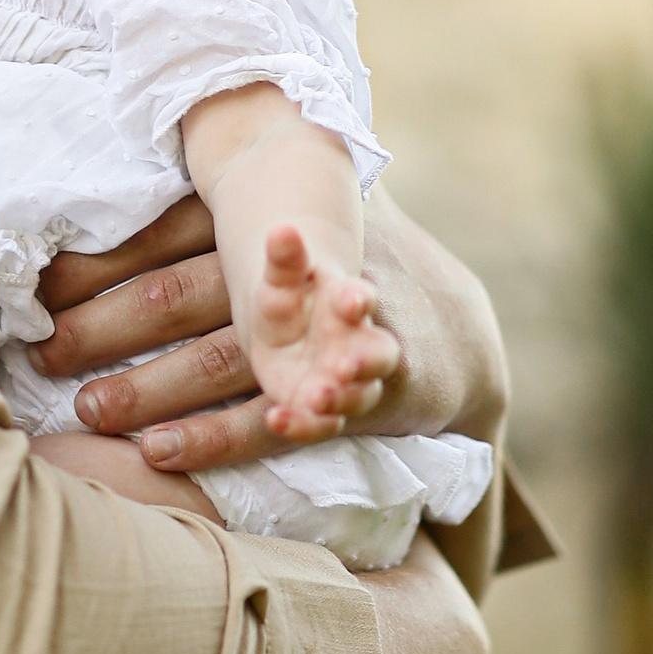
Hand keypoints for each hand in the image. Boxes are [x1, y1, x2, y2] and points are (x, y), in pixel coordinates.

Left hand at [32, 190, 505, 478]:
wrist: (446, 326)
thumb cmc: (338, 262)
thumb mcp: (290, 202)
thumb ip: (220, 187)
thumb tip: (140, 139)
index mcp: (263, 216)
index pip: (163, 232)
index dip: (94, 258)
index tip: (32, 285)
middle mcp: (289, 268)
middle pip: (180, 291)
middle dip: (104, 324)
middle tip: (39, 351)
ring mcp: (324, 328)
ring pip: (223, 355)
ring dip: (153, 385)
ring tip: (89, 407)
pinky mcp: (349, 384)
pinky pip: (274, 413)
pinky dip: (216, 435)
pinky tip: (159, 451)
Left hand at [246, 226, 397, 435]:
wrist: (297, 324)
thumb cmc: (295, 294)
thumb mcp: (286, 274)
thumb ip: (285, 257)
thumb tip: (281, 229)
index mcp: (347, 301)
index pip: (360, 298)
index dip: (357, 298)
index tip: (353, 299)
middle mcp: (354, 343)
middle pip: (376, 354)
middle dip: (364, 360)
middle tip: (344, 366)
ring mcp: (341, 379)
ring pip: (356, 395)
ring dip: (340, 398)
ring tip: (317, 398)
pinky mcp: (319, 407)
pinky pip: (319, 422)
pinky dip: (302, 424)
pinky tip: (276, 419)